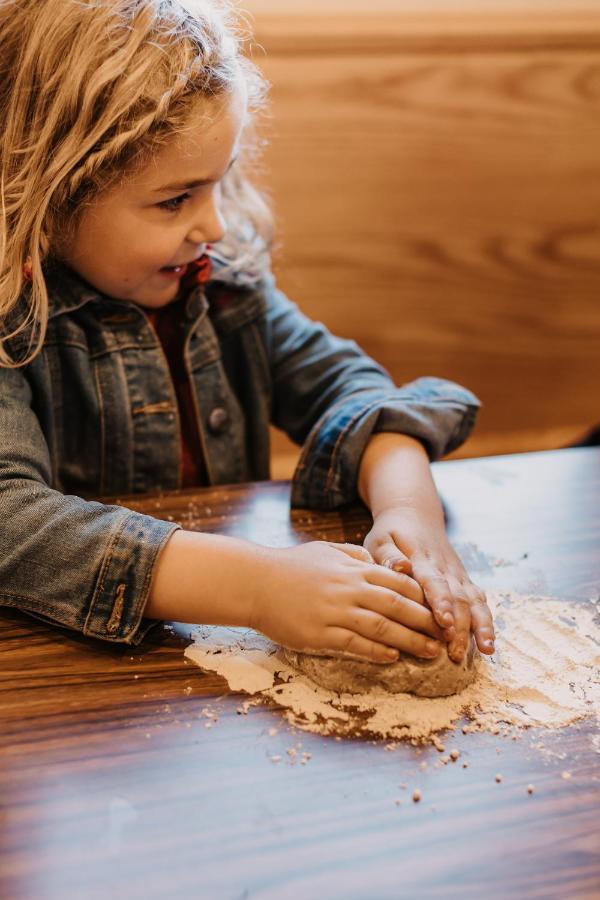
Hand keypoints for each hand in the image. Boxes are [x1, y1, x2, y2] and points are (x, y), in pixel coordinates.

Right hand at [248, 541, 445, 663]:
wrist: (254, 581)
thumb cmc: (290, 565)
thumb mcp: (327, 550)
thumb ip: (355, 555)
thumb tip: (378, 559)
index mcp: (353, 568)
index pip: (399, 581)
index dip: (424, 596)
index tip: (443, 608)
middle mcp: (348, 588)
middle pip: (398, 605)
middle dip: (426, 620)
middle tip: (448, 634)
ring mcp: (335, 611)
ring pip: (381, 627)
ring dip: (410, 640)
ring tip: (431, 650)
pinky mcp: (320, 633)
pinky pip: (354, 643)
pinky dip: (376, 651)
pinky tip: (393, 657)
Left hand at [362, 509, 494, 661]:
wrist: (415, 514)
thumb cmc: (392, 532)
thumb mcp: (382, 539)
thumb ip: (389, 556)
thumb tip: (400, 568)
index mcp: (422, 560)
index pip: (434, 582)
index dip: (441, 602)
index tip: (443, 622)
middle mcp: (445, 569)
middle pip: (458, 598)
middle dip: (460, 626)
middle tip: (455, 652)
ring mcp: (458, 575)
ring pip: (474, 601)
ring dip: (480, 626)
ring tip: (485, 650)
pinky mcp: (464, 580)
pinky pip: (479, 601)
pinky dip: (486, 622)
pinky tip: (488, 644)